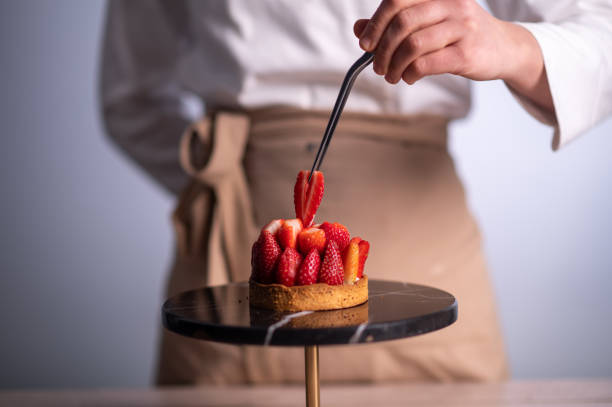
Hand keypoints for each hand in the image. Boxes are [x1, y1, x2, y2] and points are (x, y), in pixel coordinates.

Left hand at [354, 0, 552, 109]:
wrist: (504, 48)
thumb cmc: (459, 34)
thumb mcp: (429, 22)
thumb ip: (394, 24)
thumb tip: (359, 29)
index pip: (397, 1)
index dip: (375, 23)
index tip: (365, 44)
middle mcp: (451, 5)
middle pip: (402, 23)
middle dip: (382, 49)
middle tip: (378, 67)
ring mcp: (461, 28)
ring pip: (412, 45)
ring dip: (394, 65)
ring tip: (392, 76)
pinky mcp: (467, 53)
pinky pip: (426, 63)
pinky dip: (410, 73)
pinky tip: (409, 77)